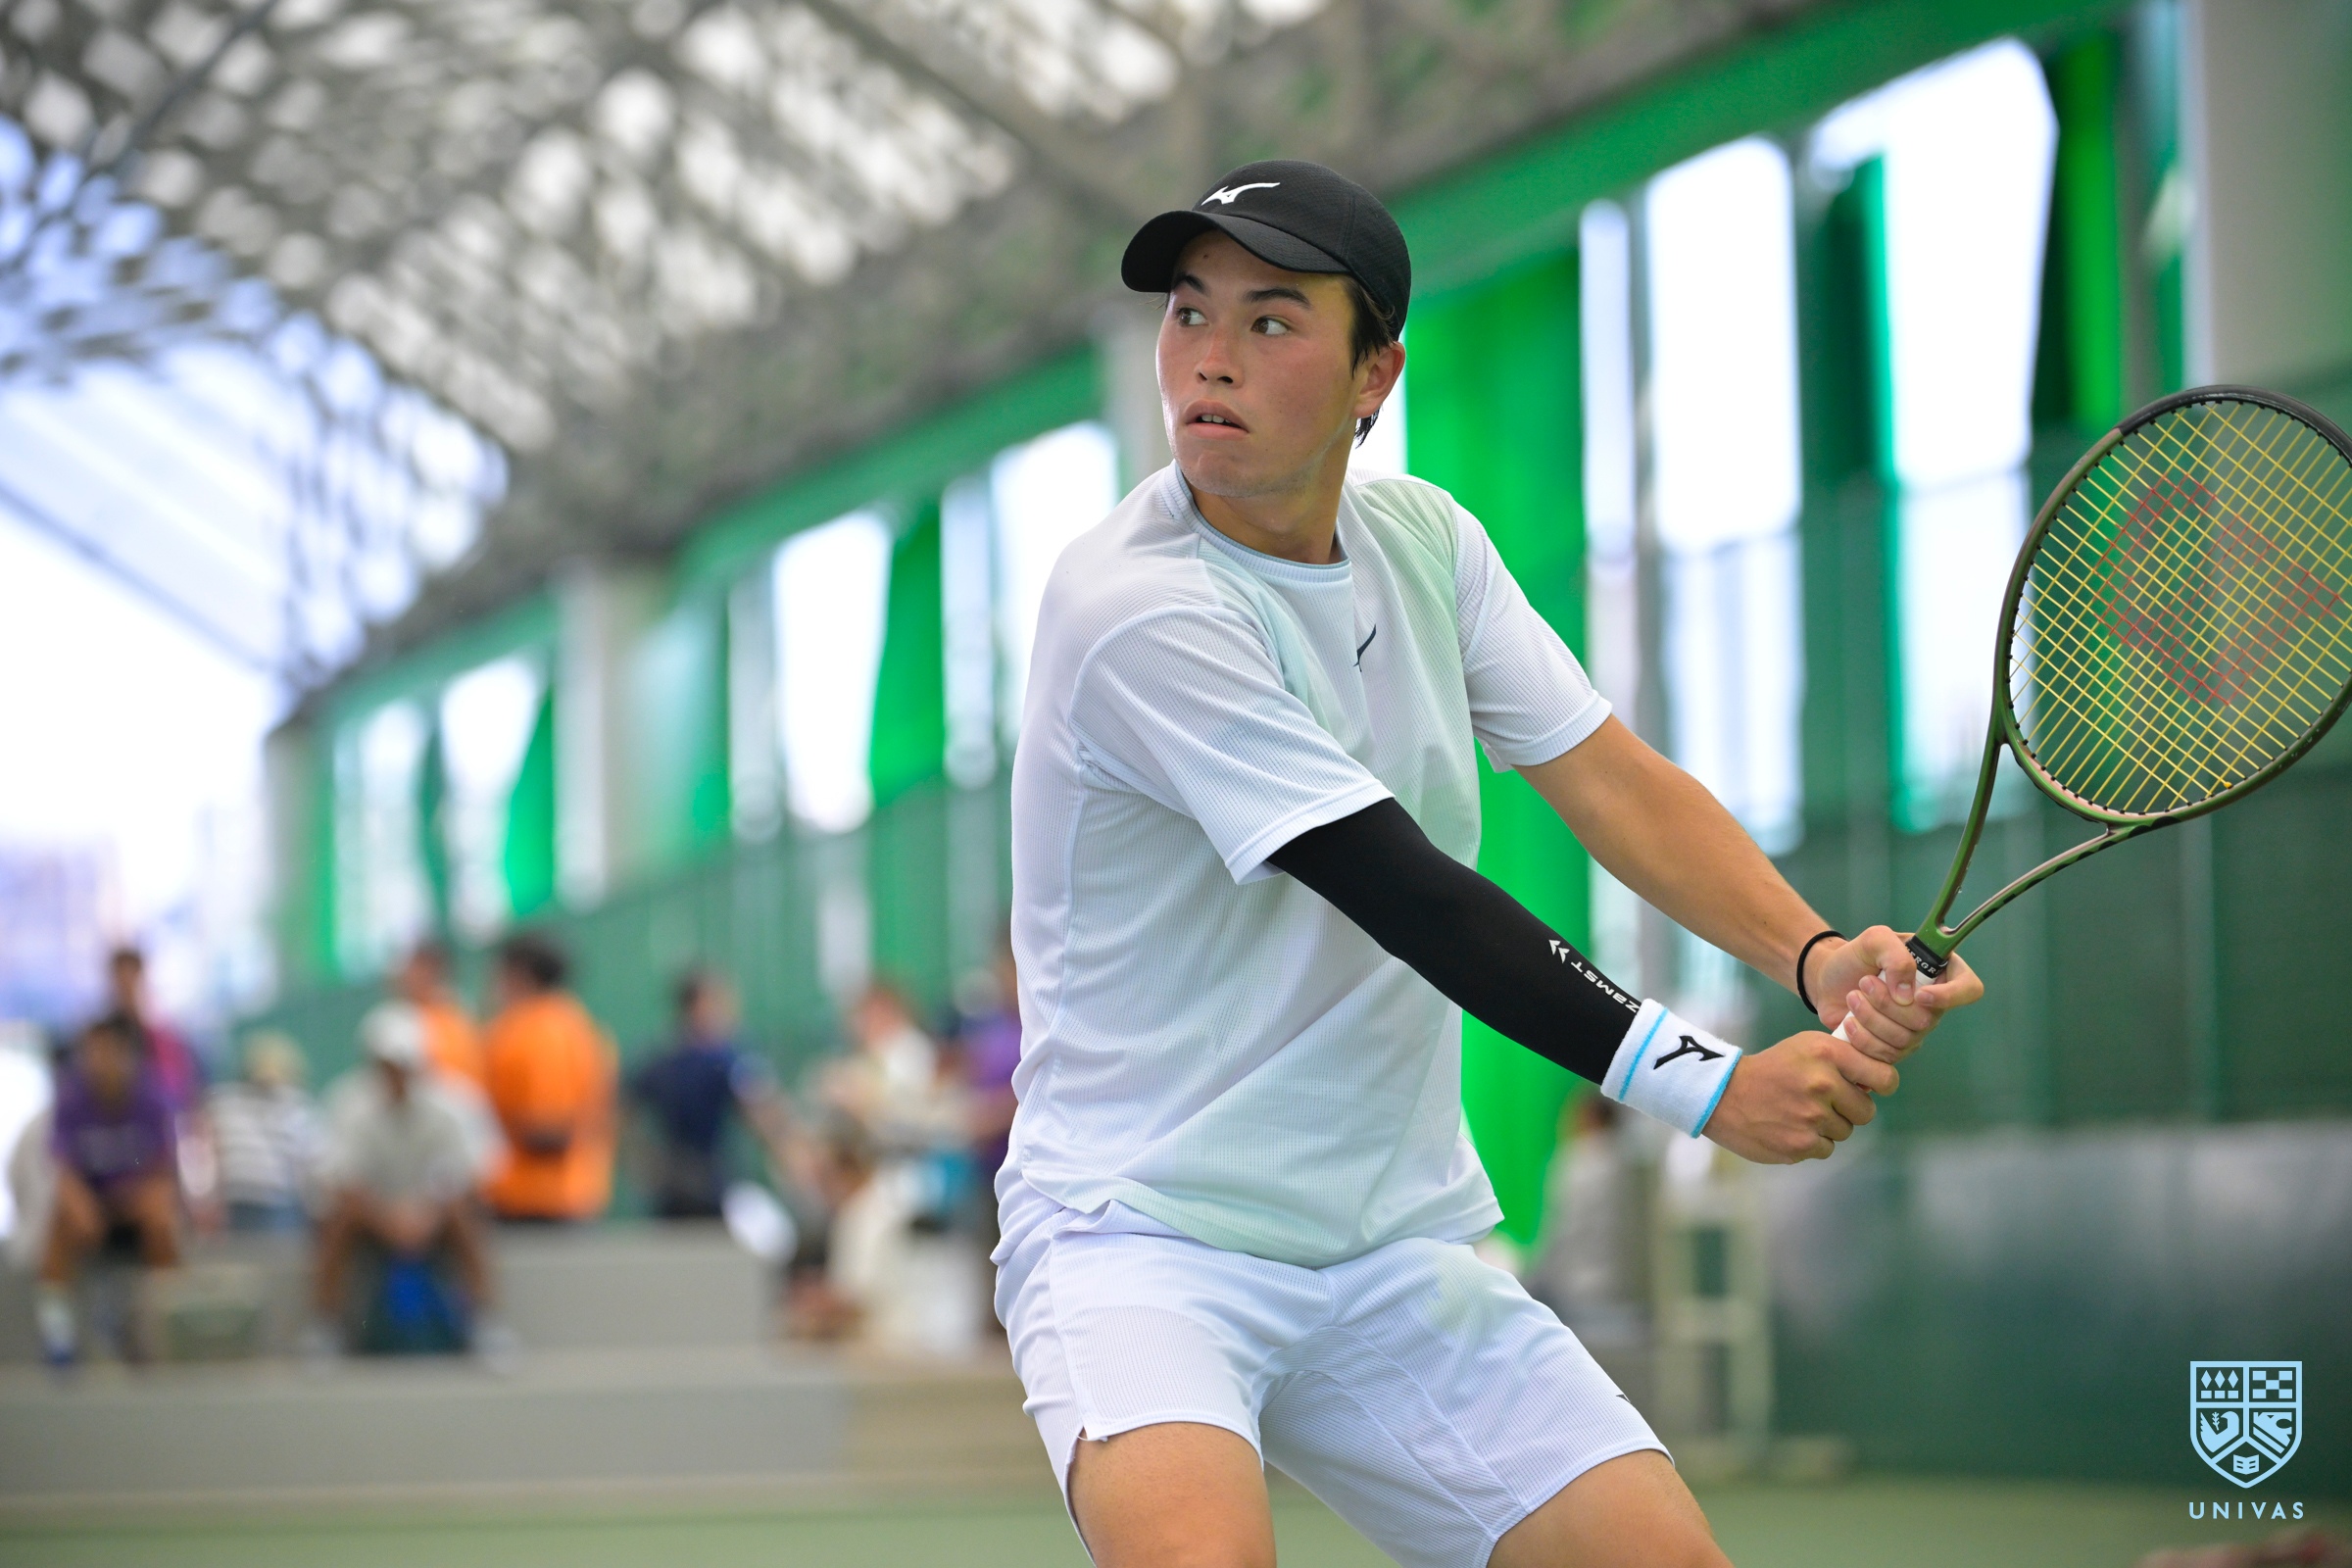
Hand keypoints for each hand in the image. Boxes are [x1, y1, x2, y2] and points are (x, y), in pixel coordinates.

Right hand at [1702, 1031, 1896, 1163]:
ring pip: (1845, 1132)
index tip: (1873, 1088)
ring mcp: (1812, 1117)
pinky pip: (1826, 1149)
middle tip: (1823, 1103)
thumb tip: (1875, 1082)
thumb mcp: (1805, 1047)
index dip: (1882, 1084)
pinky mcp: (1800, 1144)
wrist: (1723, 1094)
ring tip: (1799, 1113)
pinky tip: (1790, 1127)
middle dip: (1850, 1109)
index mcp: (1826, 1054)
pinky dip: (1812, 1142)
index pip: (1884, 1077)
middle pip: (1866, 1111)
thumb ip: (1842, 1059)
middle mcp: (1823, 1084)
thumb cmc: (1771, 1069)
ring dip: (1828, 1127)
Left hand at [1807, 926, 1984, 1064]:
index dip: (1951, 997)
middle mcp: (1934, 1004)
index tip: (1919, 995)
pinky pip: (1887, 1055)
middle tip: (1864, 981)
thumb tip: (1909, 995)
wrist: (1828, 980)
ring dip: (1871, 1017)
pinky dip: (1863, 1038)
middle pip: (1927, 1020)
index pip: (1969, 989)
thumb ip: (1896, 955)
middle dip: (1888, 1003)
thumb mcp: (1874, 939)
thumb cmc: (1856, 957)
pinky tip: (1849, 1021)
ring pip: (1905, 1039)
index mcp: (1939, 973)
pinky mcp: (1894, 1048)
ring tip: (1853, 996)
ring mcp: (1915, 1029)